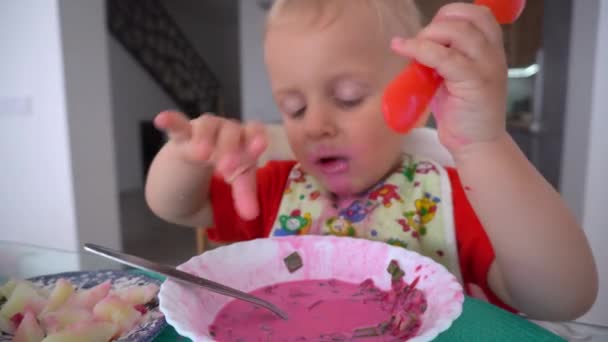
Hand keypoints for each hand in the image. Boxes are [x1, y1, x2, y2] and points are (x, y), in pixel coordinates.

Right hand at [154, 111, 266, 219]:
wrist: (188, 180)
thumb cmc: (219, 176)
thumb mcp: (234, 188)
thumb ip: (244, 197)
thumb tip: (252, 215)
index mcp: (244, 141)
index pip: (253, 132)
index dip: (256, 137)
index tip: (260, 146)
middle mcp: (225, 132)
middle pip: (231, 130)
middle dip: (230, 148)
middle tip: (227, 170)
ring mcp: (203, 132)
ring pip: (206, 126)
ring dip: (205, 138)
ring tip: (202, 154)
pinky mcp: (180, 138)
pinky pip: (176, 127)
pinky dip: (170, 122)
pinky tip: (161, 120)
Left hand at [391, 3, 508, 155]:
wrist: (476, 144)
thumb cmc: (462, 112)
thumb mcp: (453, 77)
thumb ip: (443, 57)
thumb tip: (417, 41)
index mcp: (491, 49)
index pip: (478, 13)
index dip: (451, 14)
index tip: (431, 32)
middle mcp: (493, 53)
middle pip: (469, 16)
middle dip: (438, 22)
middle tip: (421, 43)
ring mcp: (487, 67)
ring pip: (457, 32)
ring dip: (428, 35)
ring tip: (413, 50)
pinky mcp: (475, 82)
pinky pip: (444, 57)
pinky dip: (419, 49)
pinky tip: (402, 49)